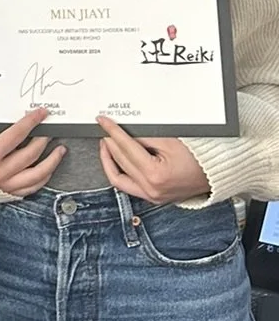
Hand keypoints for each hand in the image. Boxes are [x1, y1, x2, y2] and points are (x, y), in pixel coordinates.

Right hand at [0, 109, 64, 196]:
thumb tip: (5, 120)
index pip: (16, 134)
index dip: (31, 122)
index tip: (41, 114)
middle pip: (31, 153)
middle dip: (43, 139)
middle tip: (49, 129)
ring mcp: (5, 185)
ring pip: (37, 174)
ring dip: (52, 161)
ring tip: (60, 150)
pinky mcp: (6, 194)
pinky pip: (31, 188)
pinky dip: (42, 178)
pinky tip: (48, 169)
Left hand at [96, 115, 210, 204]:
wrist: (216, 173)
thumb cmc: (201, 158)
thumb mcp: (170, 141)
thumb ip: (144, 137)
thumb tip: (125, 132)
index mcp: (156, 175)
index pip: (126, 148)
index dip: (112, 132)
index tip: (104, 122)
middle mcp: (152, 190)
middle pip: (121, 162)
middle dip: (110, 143)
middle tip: (105, 130)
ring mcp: (152, 197)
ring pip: (119, 179)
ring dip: (110, 160)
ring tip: (108, 144)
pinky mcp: (154, 198)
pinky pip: (128, 186)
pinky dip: (120, 172)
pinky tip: (117, 160)